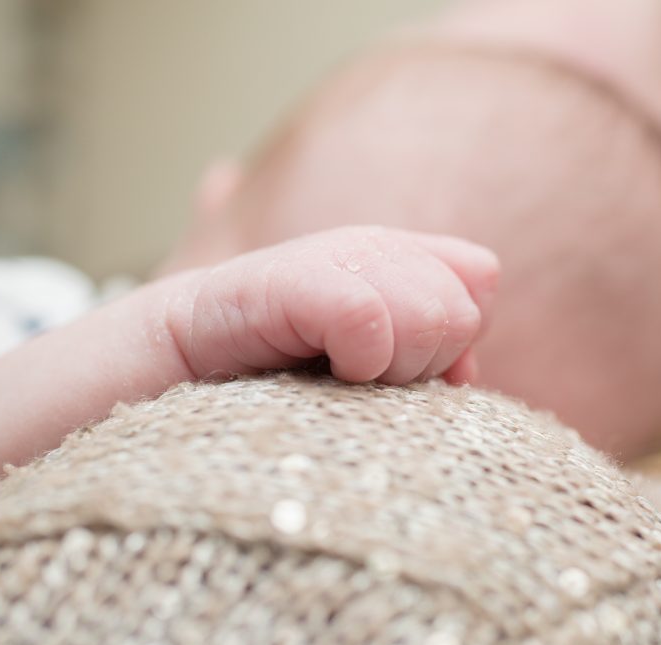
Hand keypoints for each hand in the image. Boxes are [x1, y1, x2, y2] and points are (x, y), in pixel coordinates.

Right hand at [165, 225, 498, 385]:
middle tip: (356, 376)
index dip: (449, 342)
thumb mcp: (375, 377)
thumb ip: (432, 363)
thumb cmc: (286, 383)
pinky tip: (322, 370)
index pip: (478, 283)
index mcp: (398, 259)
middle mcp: (372, 246)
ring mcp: (336, 256)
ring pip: (430, 317)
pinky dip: (356, 361)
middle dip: (419, 364)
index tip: (395, 370)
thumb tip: (469, 369)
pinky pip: (370, 320)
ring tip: (336, 376)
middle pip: (460, 311)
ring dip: (388, 370)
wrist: (181, 375)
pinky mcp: (293, 278)